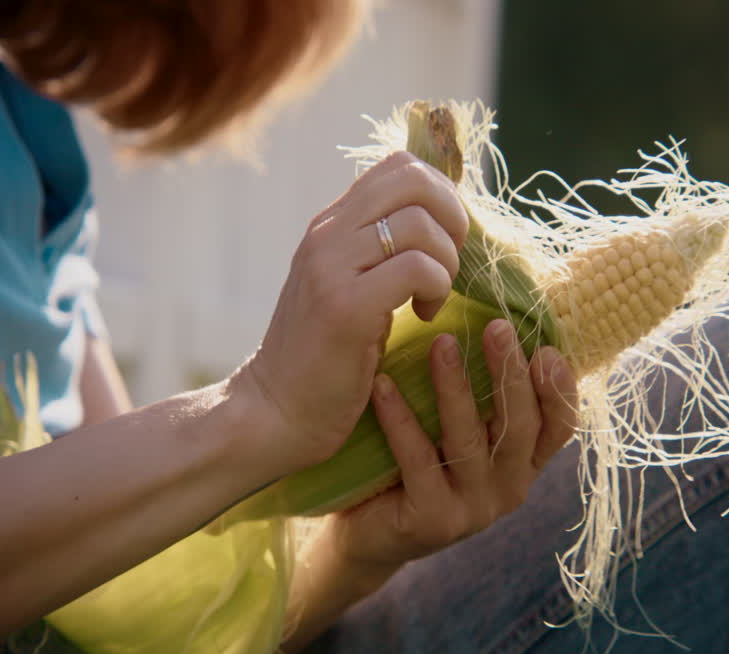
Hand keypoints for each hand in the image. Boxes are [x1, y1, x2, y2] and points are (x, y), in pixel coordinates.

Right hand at [234, 152, 469, 477]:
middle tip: (448, 263)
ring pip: (420, 224)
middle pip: (413, 179)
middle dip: (452, 217)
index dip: (441, 193)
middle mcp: (326, 235)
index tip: (444, 241)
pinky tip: (423, 314)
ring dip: (445, 262)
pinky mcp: (345, 306)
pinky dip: (437, 288)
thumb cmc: (324, 359)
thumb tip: (443, 222)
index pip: (399, 166)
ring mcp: (331, 267)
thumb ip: (378, 251)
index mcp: (331, 226)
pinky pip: (417, 268)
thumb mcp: (348, 288)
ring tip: (431, 298)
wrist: (276, 411)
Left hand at [323, 320, 579, 575]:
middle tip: (496, 327)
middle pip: (520, 428)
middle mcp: (507, 488)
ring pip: (470, 441)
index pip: (559, 426)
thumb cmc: (415, 463)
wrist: (366, 533)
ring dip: (457, 388)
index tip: (546, 347)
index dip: (560, 389)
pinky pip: (418, 461)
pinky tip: (382, 384)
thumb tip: (495, 314)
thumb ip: (483, 392)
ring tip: (440, 343)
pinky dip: (401, 419)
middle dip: (511, 375)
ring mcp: (473, 509)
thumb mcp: (458, 428)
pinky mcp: (432, 520)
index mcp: (522, 463)